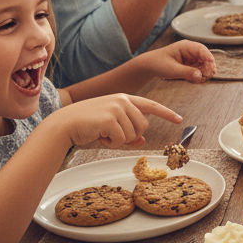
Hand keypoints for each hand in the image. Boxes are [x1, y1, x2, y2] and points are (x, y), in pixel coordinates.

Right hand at [58, 94, 181, 147]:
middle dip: (130, 136)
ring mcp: (117, 108)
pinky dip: (111, 143)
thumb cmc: (86, 125)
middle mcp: (123, 100)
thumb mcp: (110, 126)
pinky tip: (99, 136)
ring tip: (103, 133)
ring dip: (118, 140)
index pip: (150, 105)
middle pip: (143, 126)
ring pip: (133, 134)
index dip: (166, 113)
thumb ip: (128, 131)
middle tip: (111, 135)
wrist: (64, 125)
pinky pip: (121, 140)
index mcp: (124, 99)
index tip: (179, 119)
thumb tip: (142, 140)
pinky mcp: (110, 118)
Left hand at [138, 41, 215, 82]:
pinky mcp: (190, 65)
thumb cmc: (158, 63)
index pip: (201, 49)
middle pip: (205, 57)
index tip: (212, 66)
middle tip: (210, 75)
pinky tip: (200, 79)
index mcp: (186, 46)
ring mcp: (191, 58)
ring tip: (206, 78)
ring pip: (204, 63)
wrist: (150, 66)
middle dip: (209, 65)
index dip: (208, 57)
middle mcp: (190, 51)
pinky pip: (199, 69)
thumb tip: (200, 76)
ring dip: (206, 71)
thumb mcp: (171, 69)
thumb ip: (186, 72)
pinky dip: (201, 74)